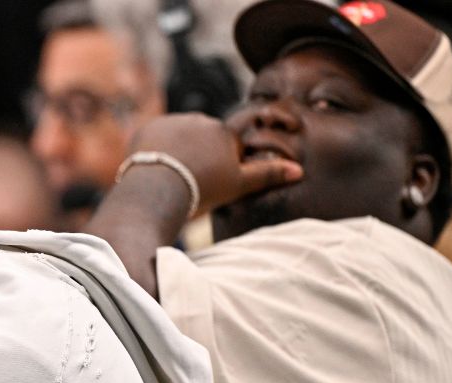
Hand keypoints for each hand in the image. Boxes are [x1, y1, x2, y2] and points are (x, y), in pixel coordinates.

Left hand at [126, 112, 301, 214]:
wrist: (156, 191)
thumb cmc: (201, 192)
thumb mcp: (237, 185)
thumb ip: (266, 174)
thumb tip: (299, 170)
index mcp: (225, 133)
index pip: (241, 129)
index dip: (236, 146)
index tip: (228, 160)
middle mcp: (202, 121)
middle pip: (207, 136)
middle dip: (205, 152)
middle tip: (195, 179)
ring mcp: (175, 122)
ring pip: (182, 135)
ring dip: (182, 149)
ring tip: (175, 176)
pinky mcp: (151, 128)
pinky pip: (159, 137)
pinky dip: (159, 149)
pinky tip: (157, 168)